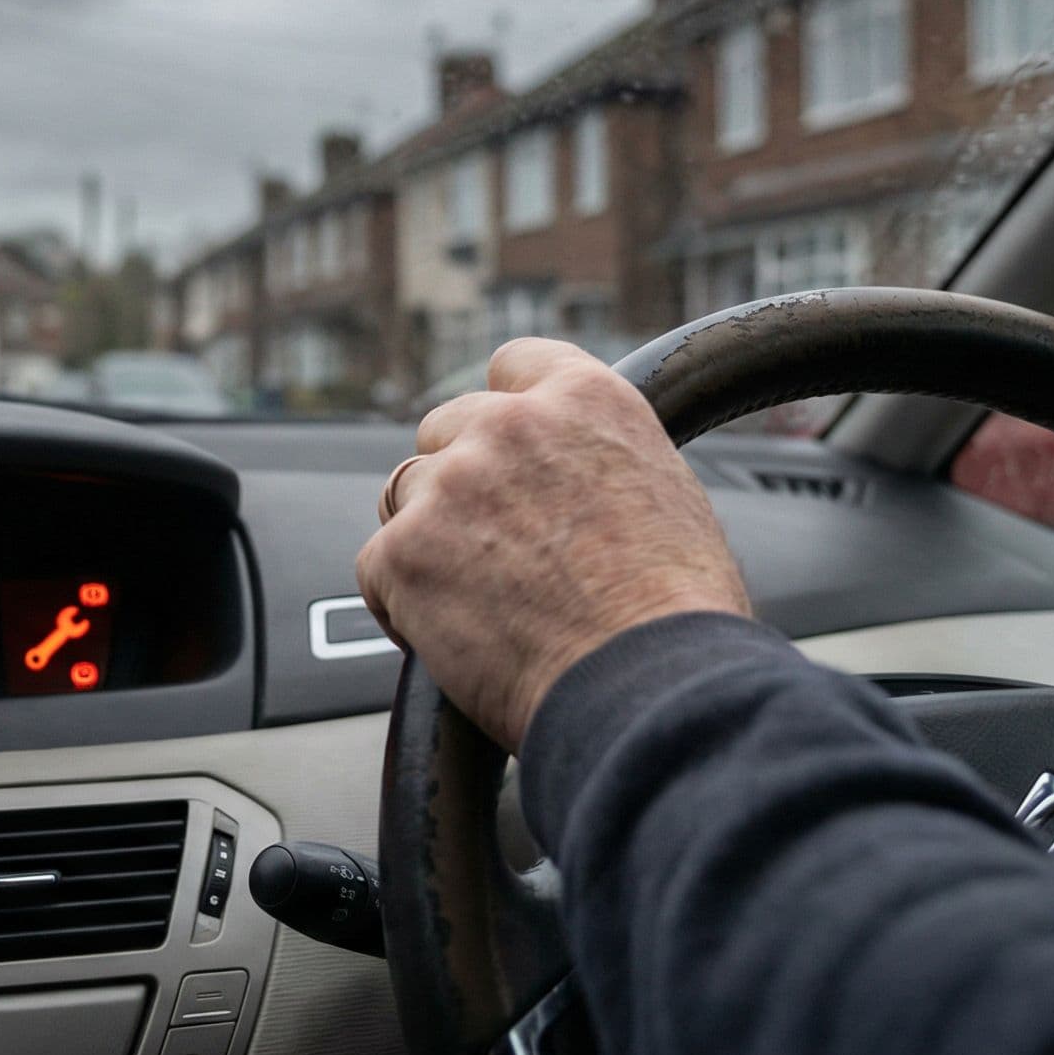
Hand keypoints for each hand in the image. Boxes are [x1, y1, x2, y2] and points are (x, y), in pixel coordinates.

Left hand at [355, 338, 748, 751]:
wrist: (649, 689)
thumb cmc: (676, 617)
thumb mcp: (665, 496)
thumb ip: (601, 462)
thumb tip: (572, 484)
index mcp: (587, 399)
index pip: (512, 365)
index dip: (506, 411)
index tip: (507, 450)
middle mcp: (512, 425)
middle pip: (446, 429)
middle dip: (461, 480)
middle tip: (494, 547)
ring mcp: (452, 485)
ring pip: (406, 495)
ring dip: (430, 538)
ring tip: (480, 602)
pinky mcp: (405, 551)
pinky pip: (377, 566)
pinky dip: (401, 604)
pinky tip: (450, 639)